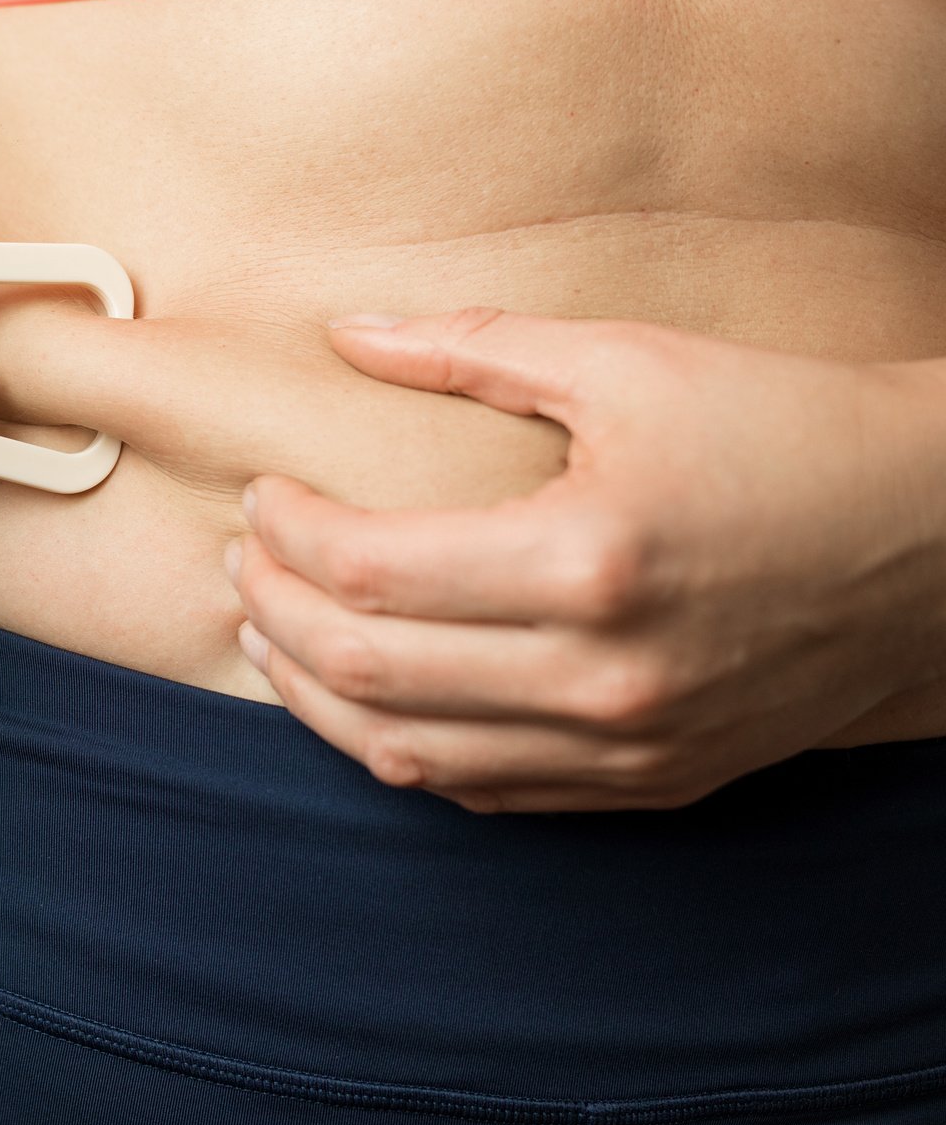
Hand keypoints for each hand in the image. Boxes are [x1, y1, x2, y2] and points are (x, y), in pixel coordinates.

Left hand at [224, 307, 945, 813]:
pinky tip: (364, 694)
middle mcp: (599, 675)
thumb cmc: (783, 430)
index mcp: (587, 560)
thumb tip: (349, 332)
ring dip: (313, 696)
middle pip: (364, 670)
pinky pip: (480, 793)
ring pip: (405, 754)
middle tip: (246, 560)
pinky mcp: (645, 785)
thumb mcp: (628, 362)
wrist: (934, 541)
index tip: (263, 494)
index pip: (366, 570)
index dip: (286, 532)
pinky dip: (398, 747)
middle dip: (274, 612)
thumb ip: (471, 349)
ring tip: (272, 632)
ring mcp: (623, 748)